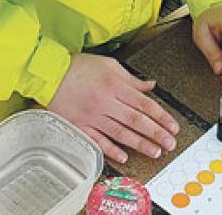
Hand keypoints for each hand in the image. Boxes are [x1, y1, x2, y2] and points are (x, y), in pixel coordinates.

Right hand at [47, 54, 178, 163]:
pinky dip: (111, 150)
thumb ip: (131, 78)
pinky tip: (124, 157)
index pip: (144, 104)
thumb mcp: (109, 65)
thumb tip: (150, 86)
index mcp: (114, 85)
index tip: (173, 126)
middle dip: (156, 133)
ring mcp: (92, 116)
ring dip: (140, 144)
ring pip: (120, 133)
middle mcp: (105, 102)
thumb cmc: (77, 66)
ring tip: (155, 152)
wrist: (48, 74)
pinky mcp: (80, 126)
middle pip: (136, 120)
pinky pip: (98, 141)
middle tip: (170, 144)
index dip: (161, 117)